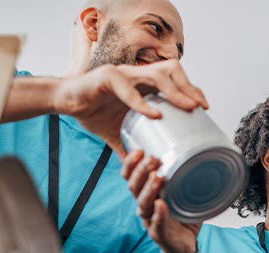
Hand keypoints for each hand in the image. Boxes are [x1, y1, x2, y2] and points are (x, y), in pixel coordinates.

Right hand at [53, 60, 207, 155]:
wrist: (65, 102)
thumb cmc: (93, 110)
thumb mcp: (120, 132)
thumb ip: (135, 144)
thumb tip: (148, 166)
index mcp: (143, 82)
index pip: (175, 78)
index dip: (191, 89)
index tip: (203, 106)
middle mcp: (136, 73)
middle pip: (172, 70)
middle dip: (189, 87)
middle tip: (200, 107)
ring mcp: (123, 73)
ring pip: (155, 75)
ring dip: (174, 91)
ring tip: (187, 107)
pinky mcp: (106, 78)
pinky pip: (127, 88)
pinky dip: (142, 102)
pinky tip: (154, 115)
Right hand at [122, 151, 200, 252]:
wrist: (185, 245)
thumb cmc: (181, 217)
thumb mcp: (183, 192)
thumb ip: (187, 175)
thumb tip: (201, 151)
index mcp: (147, 193)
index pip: (131, 177)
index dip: (131, 164)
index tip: (138, 151)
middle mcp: (145, 205)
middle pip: (134, 187)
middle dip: (141, 172)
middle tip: (152, 160)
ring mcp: (150, 220)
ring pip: (143, 204)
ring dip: (149, 189)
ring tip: (157, 178)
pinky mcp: (159, 235)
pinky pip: (156, 225)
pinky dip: (158, 215)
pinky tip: (160, 205)